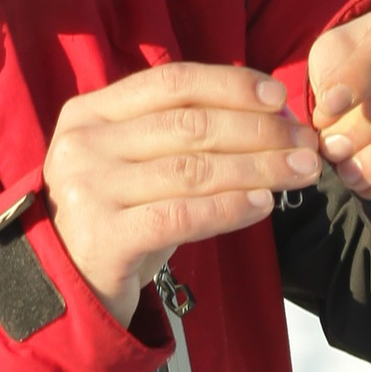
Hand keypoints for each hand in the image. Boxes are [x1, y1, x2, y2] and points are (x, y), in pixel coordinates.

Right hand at [43, 61, 319, 324]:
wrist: (65, 288)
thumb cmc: (114, 218)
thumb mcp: (132, 164)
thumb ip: (179, 135)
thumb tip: (269, 115)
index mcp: (89, 113)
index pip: (172, 83)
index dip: (231, 85)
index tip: (278, 96)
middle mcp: (84, 145)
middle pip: (190, 125)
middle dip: (259, 130)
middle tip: (305, 142)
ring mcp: (90, 191)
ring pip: (193, 170)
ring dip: (259, 168)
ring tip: (301, 171)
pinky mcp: (104, 238)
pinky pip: (182, 216)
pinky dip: (230, 208)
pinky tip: (264, 204)